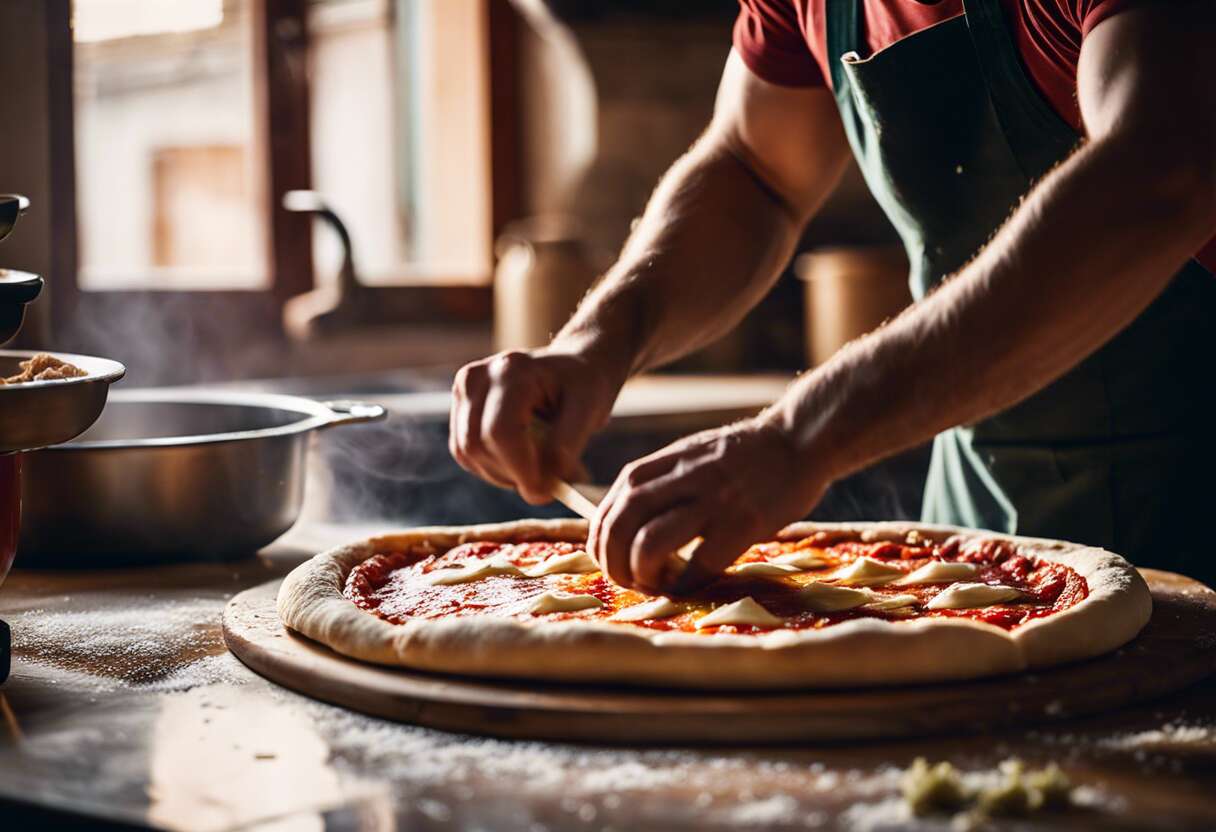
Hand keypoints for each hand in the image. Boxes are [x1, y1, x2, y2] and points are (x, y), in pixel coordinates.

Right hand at [449, 347, 624, 503]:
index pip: (500, 431)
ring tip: (540, 468)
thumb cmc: (583, 385)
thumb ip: (568, 444)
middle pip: (478, 444)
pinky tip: (521, 460)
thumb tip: (547, 479)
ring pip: (468, 453)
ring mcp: (463, 391)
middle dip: (513, 475)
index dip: (520, 469)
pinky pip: (465, 453)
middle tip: (549, 484)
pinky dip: (492, 468)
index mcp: (511, 370)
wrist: (571, 367)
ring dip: (503, 474)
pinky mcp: (460, 408)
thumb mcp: (589, 409)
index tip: (546, 491)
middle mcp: (478, 377)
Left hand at [588, 416, 828, 592]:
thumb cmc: (748, 455)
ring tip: (654, 583)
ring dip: (641, 574)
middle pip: (620, 523)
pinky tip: (689, 585)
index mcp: (668, 462)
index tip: (610, 557)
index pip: (612, 503)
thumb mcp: (694, 454)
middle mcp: (684, 478)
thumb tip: (627, 520)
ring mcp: (713, 500)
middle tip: (625, 578)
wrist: (800, 440)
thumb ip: (662, 480)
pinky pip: (699, 563)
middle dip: (611, 560)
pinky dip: (685, 583)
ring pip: (649, 544)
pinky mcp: (743, 524)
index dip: (601, 538)